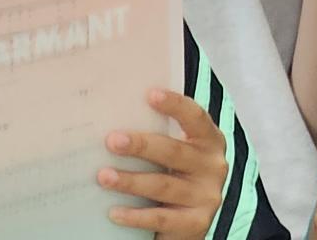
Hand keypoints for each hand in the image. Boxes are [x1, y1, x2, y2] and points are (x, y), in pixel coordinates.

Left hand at [98, 89, 227, 238]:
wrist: (189, 220)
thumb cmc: (175, 175)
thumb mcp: (175, 153)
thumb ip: (160, 134)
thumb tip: (115, 112)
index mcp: (209, 140)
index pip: (195, 117)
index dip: (174, 105)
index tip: (150, 94)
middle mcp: (213, 166)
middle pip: (174, 152)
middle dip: (141, 145)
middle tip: (112, 140)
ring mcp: (206, 196)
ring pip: (163, 186)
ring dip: (131, 181)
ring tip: (104, 176)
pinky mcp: (196, 223)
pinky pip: (161, 218)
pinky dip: (136, 216)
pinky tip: (114, 212)